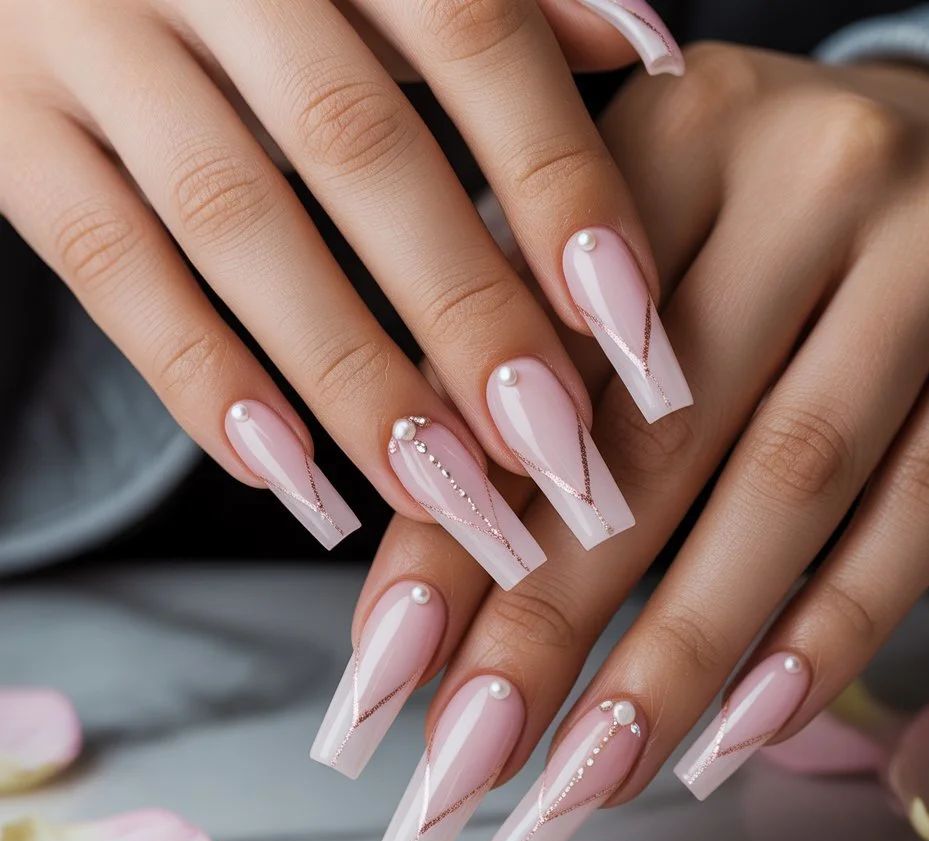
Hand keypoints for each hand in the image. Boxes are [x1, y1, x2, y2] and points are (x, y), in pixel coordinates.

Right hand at [0, 0, 685, 582]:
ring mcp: (87, 39)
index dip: (558, 185)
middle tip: (552, 450)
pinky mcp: (9, 128)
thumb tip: (649, 48)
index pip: (475, 38)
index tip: (630, 328)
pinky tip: (287, 474)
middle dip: (465, 313)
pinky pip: (105, 266)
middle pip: (360, 149)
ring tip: (439, 493)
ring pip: (235, 224)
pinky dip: (198, 377)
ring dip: (348, 376)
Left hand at [343, 44, 928, 840]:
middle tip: (470, 755)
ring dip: (680, 655)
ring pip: (791, 487)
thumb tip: (424, 579)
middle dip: (551, 619)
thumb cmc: (757, 218)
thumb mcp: (634, 250)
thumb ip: (529, 375)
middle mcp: (811, 173)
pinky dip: (828, 632)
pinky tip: (740, 728)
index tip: (390, 665)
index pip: (540, 362)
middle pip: (657, 434)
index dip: (458, 525)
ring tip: (589, 773)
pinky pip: (925, 507)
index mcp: (675, 133)